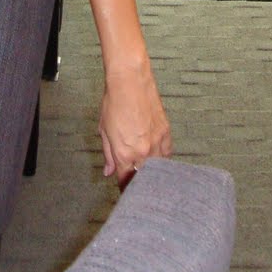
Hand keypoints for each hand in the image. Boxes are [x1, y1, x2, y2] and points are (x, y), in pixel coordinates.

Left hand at [98, 61, 171, 184]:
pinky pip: (167, 154)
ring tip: (147, 172)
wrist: (130, 82)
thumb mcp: (104, 130)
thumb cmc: (114, 102)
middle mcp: (143, 152)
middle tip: (135, 183)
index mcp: (124, 154)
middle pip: (143, 178)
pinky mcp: (166, 133)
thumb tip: (109, 171)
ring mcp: (157, 143)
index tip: (125, 190)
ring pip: (158, 169)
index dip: (125, 188)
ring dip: (151, 171)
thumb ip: (108, 155)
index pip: (126, 182)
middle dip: (138, 182)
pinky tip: (157, 157)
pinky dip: (162, 158)